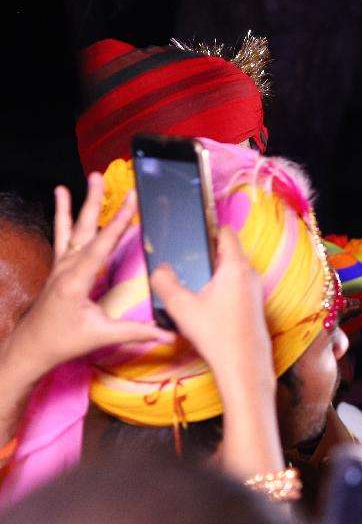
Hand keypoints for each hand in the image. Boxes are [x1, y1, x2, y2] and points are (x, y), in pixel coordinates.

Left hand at [4, 174, 173, 381]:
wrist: (31, 347)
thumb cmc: (63, 342)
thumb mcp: (101, 336)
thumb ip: (136, 332)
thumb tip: (168, 335)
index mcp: (76, 281)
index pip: (102, 245)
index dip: (120, 222)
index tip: (132, 200)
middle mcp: (66, 268)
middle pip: (84, 228)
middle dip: (95, 201)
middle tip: (100, 177)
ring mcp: (60, 265)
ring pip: (73, 227)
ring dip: (81, 202)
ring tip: (88, 180)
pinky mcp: (59, 267)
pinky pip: (62, 235)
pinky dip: (63, 214)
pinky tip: (62, 197)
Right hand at [152, 227, 284, 480]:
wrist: (244, 366)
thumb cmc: (215, 334)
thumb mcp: (181, 307)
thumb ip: (166, 282)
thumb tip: (160, 268)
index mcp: (235, 266)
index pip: (225, 233)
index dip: (208, 226)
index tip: (191, 226)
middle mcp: (250, 274)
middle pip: (228, 251)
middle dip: (207, 250)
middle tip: (184, 253)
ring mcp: (255, 290)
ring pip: (232, 270)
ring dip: (214, 270)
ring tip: (190, 276)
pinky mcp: (254, 305)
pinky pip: (236, 285)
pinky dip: (221, 285)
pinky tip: (204, 299)